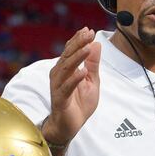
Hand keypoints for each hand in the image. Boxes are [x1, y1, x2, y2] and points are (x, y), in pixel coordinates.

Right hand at [44, 27, 100, 144]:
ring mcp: (58, 86)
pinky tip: (82, 72)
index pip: (71, 50)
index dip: (78, 40)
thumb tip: (96, 44)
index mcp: (66, 69)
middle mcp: (59, 75)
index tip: (88, 30)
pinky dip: (74, 79)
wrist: (71, 125)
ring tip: (87, 48)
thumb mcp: (92, 80)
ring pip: (66, 68)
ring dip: (77, 58)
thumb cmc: (79, 103)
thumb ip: (93, 64)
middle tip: (88, 33)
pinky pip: (66, 87)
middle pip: (67, 56)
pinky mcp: (60, 99)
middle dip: (78, 44)